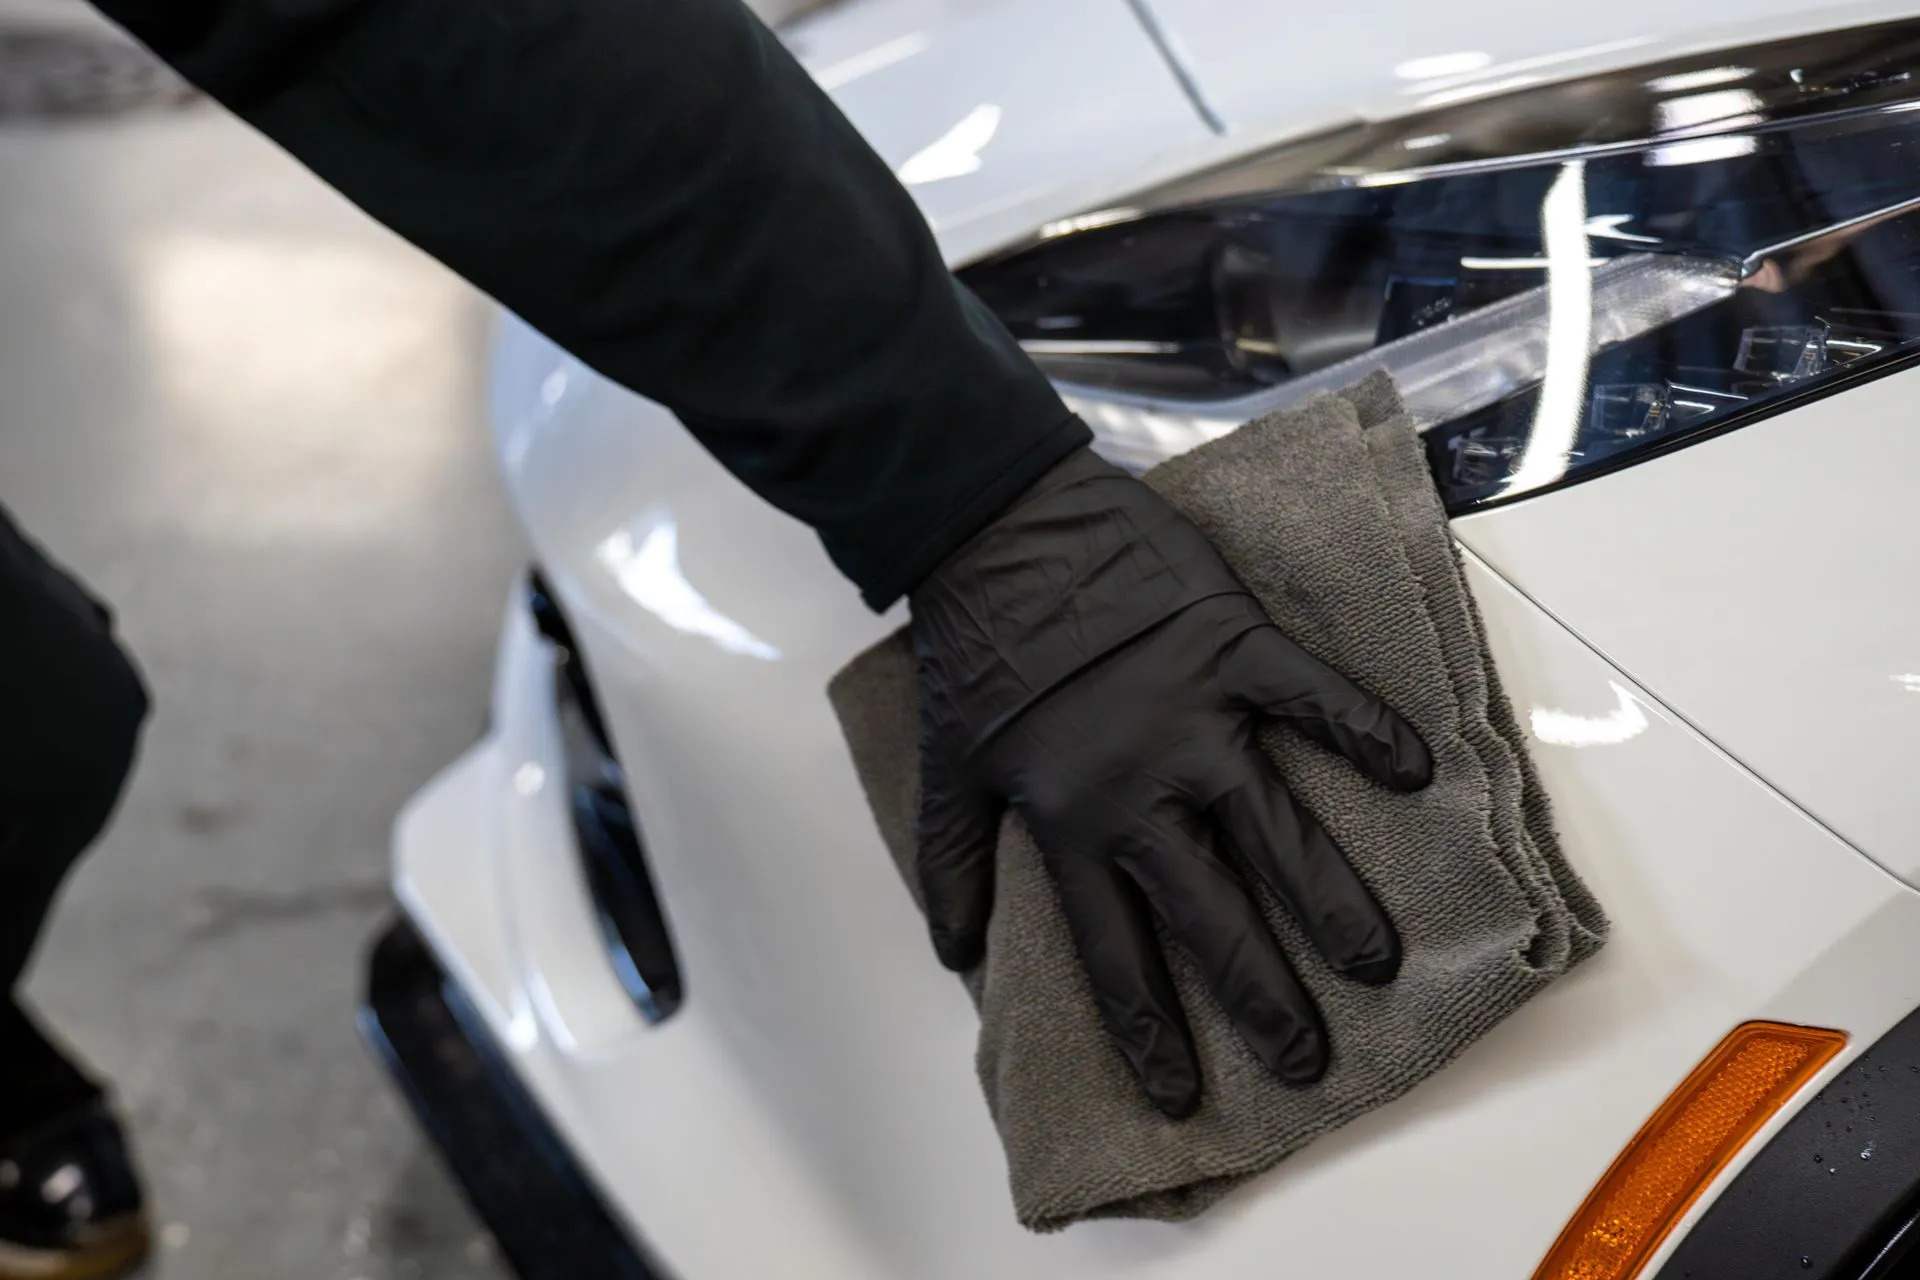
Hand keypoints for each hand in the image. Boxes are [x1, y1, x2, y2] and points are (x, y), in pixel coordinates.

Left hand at [910, 448, 1429, 1117]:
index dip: (1149, 1029)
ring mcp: (1194, 717)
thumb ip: (953, 863)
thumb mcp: (950, 766)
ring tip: (1376, 960)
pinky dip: (1365, 730)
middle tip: (1309, 1059)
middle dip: (1262, 995)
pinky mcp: (1232, 646)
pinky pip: (1313, 696)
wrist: (996, 527)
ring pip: (1274, 828)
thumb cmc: (974, 648)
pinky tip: (1414, 773)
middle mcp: (1139, 787)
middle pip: (1210, 913)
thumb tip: (954, 954)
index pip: (1115, 952)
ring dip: (1329, 899)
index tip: (1180, 1096)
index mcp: (1069, 821)